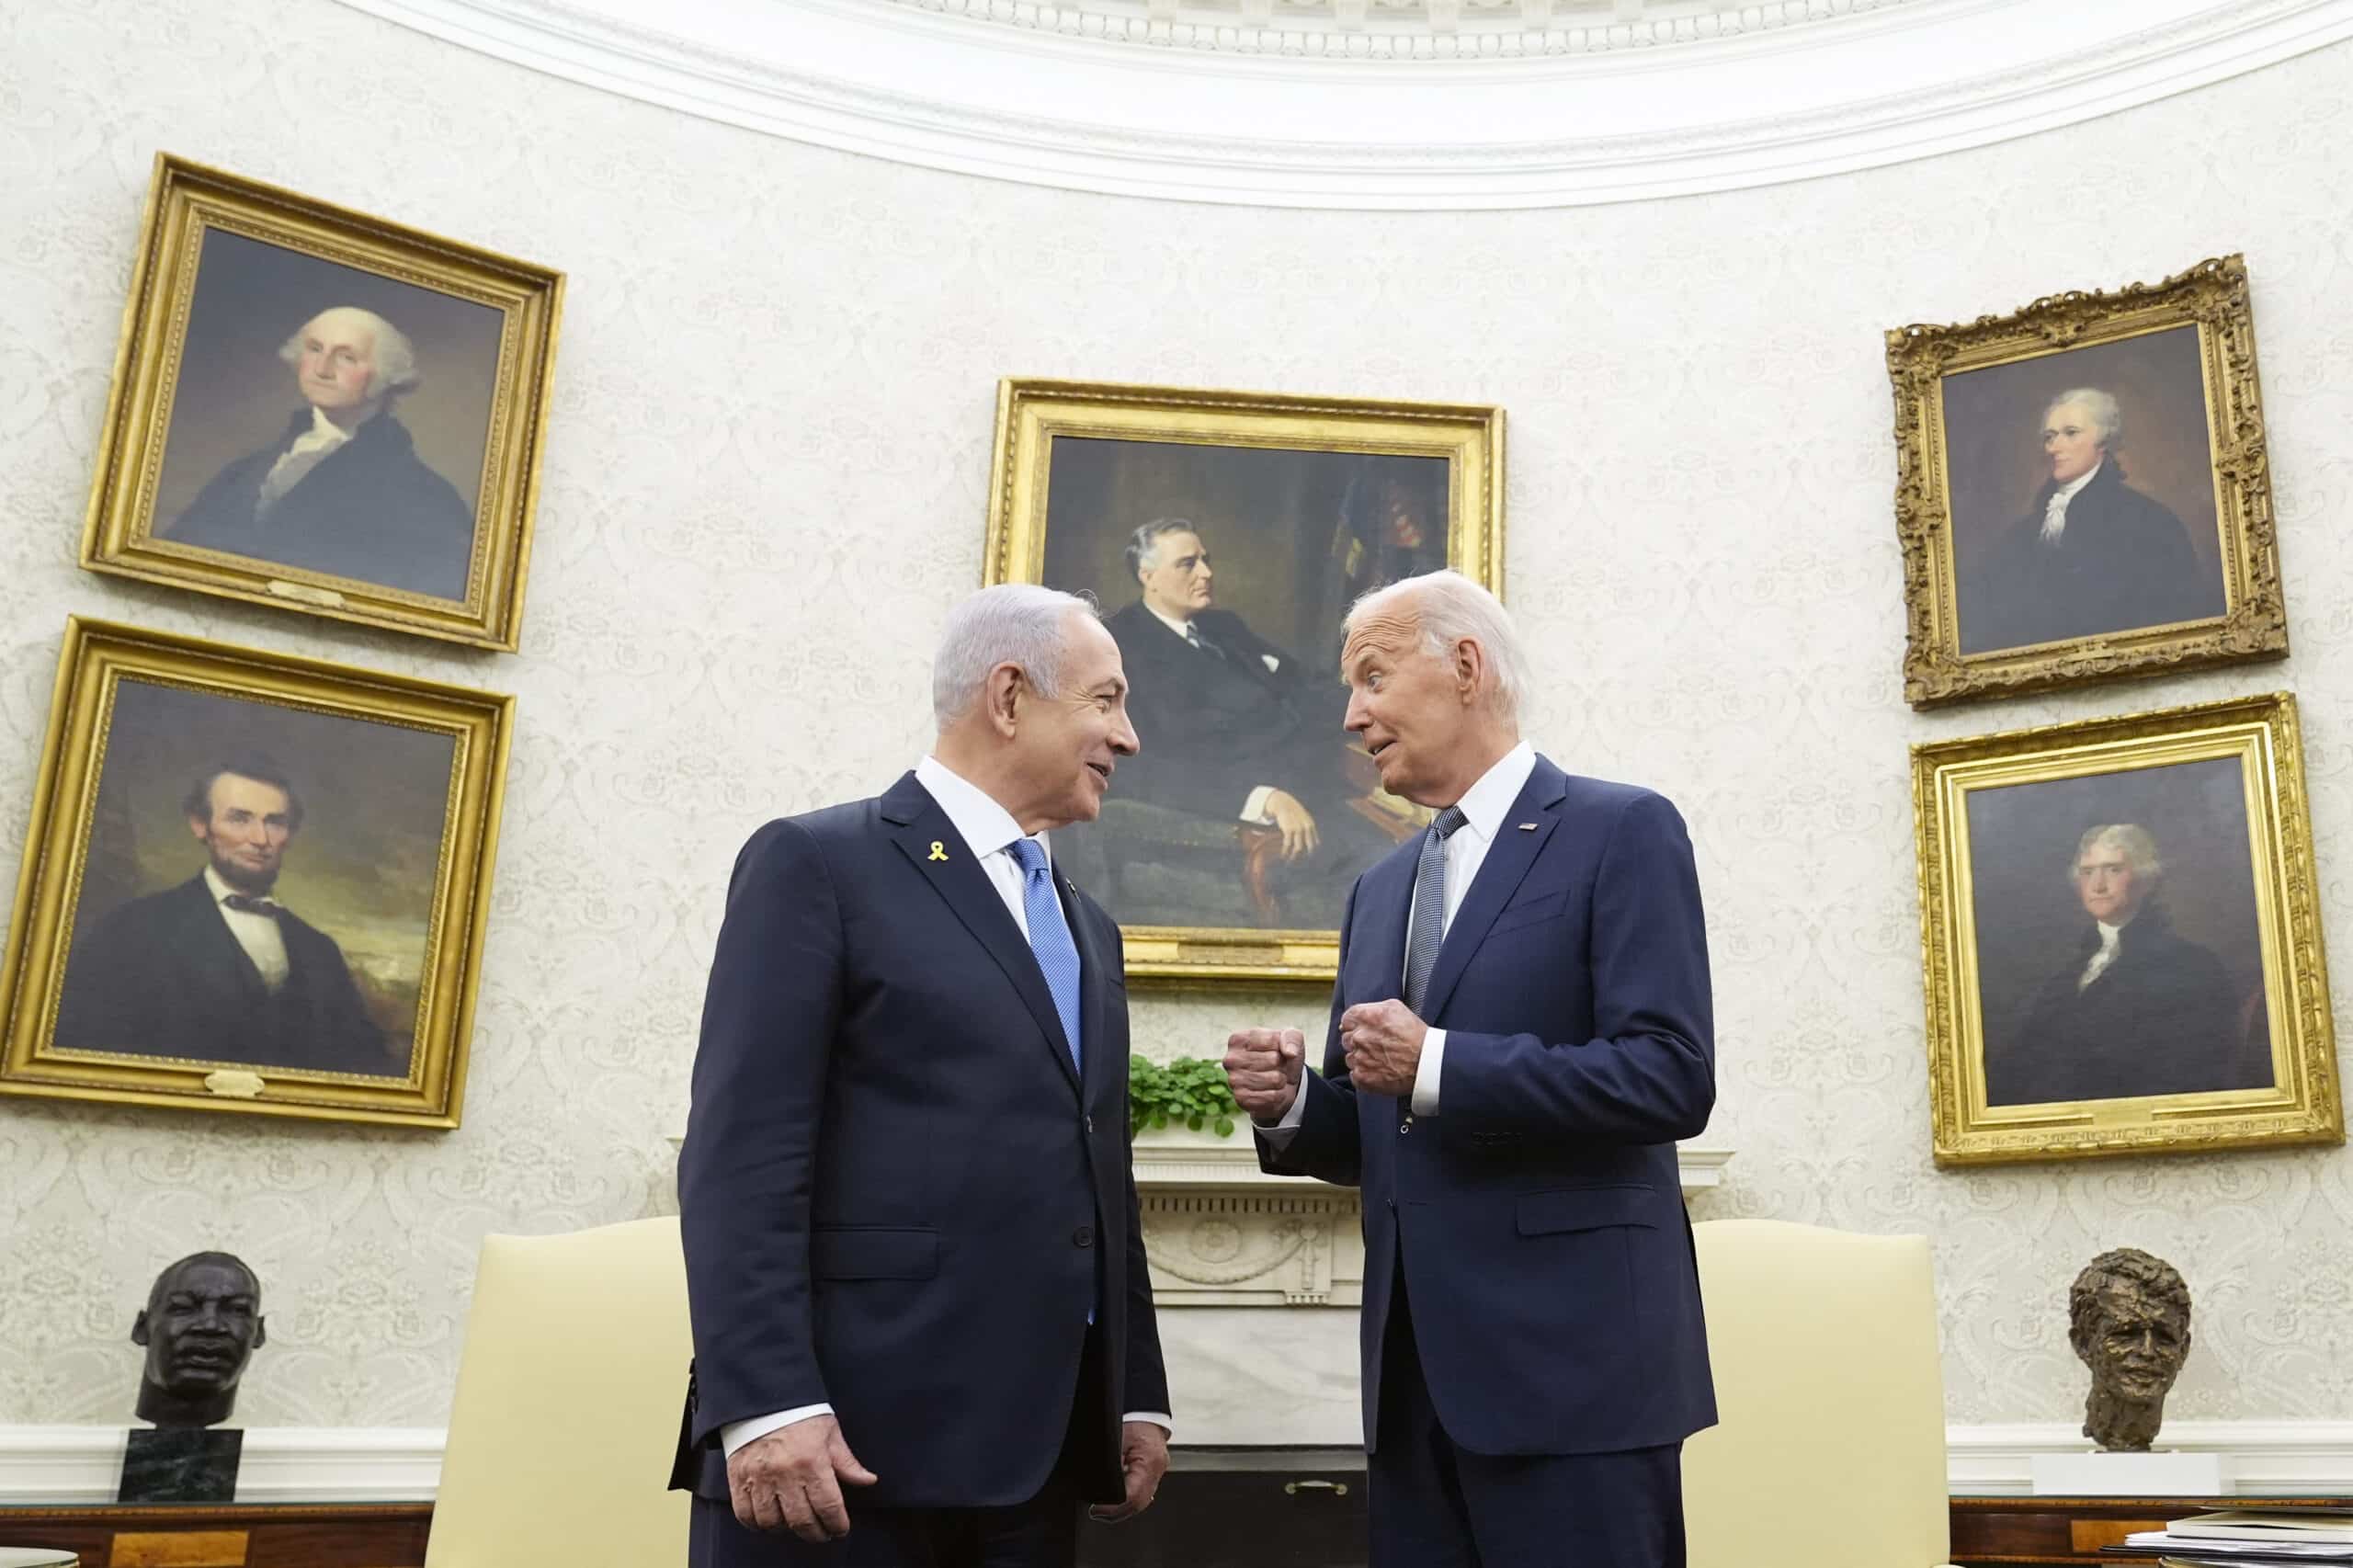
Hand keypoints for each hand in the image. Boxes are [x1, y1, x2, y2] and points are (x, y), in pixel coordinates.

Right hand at [725, 1415, 877, 1542]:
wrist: (762, 1398)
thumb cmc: (800, 1414)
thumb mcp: (830, 1433)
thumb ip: (847, 1462)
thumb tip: (868, 1480)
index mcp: (812, 1461)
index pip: (828, 1506)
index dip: (837, 1524)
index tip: (840, 1529)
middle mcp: (784, 1473)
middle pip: (802, 1521)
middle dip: (816, 1533)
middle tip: (823, 1533)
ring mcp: (758, 1478)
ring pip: (773, 1523)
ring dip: (788, 1530)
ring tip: (797, 1524)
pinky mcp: (738, 1479)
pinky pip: (745, 1515)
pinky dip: (758, 1525)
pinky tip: (770, 1521)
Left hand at [1090, 1421, 1169, 1522]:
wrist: (1145, 1408)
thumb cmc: (1131, 1419)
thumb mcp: (1115, 1439)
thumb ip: (1109, 1463)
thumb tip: (1095, 1486)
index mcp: (1149, 1461)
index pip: (1132, 1496)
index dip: (1112, 1507)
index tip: (1096, 1509)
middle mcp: (1157, 1469)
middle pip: (1139, 1504)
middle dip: (1116, 1513)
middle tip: (1096, 1513)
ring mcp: (1159, 1471)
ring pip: (1142, 1501)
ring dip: (1123, 1508)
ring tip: (1103, 1510)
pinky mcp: (1155, 1470)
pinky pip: (1144, 1492)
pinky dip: (1130, 1498)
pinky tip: (1117, 1500)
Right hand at [1224, 1027, 1305, 1121]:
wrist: (1280, 1084)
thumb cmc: (1281, 1056)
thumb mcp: (1290, 1039)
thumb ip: (1291, 1038)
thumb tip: (1290, 1053)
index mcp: (1238, 1040)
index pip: (1271, 1040)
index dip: (1281, 1047)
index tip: (1276, 1050)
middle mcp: (1231, 1060)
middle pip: (1273, 1059)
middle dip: (1282, 1064)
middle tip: (1276, 1067)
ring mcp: (1234, 1081)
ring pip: (1274, 1079)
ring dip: (1281, 1080)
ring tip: (1274, 1079)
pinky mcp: (1242, 1099)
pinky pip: (1273, 1096)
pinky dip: (1279, 1095)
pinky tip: (1270, 1091)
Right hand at [1263, 790, 1319, 861]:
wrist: (1283, 803)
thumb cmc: (1293, 812)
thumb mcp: (1304, 818)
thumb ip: (1310, 829)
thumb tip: (1317, 843)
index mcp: (1311, 825)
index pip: (1314, 842)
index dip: (1311, 851)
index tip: (1306, 858)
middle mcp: (1306, 827)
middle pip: (1308, 846)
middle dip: (1304, 856)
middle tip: (1299, 862)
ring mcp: (1298, 829)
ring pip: (1298, 848)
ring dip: (1293, 856)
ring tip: (1289, 861)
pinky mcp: (1288, 830)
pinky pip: (1287, 844)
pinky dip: (1285, 851)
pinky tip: (1283, 855)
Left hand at [1339, 1000, 1426, 1097]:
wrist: (1428, 1064)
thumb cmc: (1417, 1036)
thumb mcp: (1396, 1008)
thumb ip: (1372, 1008)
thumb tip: (1357, 1016)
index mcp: (1367, 1017)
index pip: (1347, 1019)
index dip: (1355, 1025)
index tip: (1362, 1030)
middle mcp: (1360, 1037)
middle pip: (1347, 1038)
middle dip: (1359, 1042)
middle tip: (1377, 1046)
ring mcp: (1359, 1058)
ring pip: (1350, 1057)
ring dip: (1361, 1058)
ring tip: (1381, 1060)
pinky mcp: (1362, 1077)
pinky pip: (1355, 1074)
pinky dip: (1365, 1074)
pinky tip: (1379, 1071)